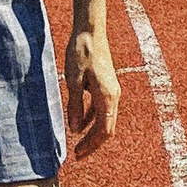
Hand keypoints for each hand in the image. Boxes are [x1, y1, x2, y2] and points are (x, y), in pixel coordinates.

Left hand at [63, 28, 120, 160]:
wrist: (90, 31)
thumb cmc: (81, 53)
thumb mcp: (72, 81)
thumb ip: (75, 106)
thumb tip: (75, 130)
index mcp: (107, 97)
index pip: (104, 130)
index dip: (92, 145)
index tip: (78, 154)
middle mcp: (113, 96)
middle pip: (107, 128)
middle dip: (93, 143)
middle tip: (78, 155)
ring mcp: (111, 91)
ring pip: (105, 119)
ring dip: (92, 132)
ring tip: (78, 143)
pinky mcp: (106, 86)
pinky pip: (101, 108)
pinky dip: (92, 118)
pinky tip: (79, 124)